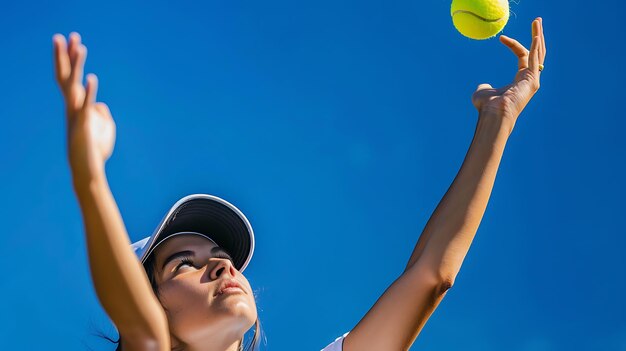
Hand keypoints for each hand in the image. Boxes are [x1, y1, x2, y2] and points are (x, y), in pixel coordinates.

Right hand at [53, 32, 115, 182]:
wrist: (88, 171)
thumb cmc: (95, 151)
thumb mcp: (103, 128)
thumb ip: (101, 113)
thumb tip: (99, 103)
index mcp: (76, 107)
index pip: (71, 79)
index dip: (71, 60)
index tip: (73, 41)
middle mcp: (72, 108)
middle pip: (66, 77)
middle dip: (67, 56)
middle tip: (67, 34)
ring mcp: (76, 116)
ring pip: (73, 87)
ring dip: (77, 66)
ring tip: (81, 47)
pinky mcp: (83, 126)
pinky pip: (86, 106)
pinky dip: (90, 92)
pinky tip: (93, 78)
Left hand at [472, 18, 546, 132]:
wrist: (493, 114)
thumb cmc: (487, 107)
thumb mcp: (484, 92)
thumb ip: (485, 86)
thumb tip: (484, 86)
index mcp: (521, 79)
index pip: (523, 56)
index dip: (514, 45)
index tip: (501, 38)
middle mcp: (530, 78)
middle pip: (537, 52)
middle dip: (537, 35)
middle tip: (537, 21)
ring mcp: (533, 79)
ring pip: (539, 53)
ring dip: (538, 35)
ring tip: (537, 21)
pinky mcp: (532, 80)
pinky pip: (535, 60)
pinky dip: (535, 47)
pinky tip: (535, 36)